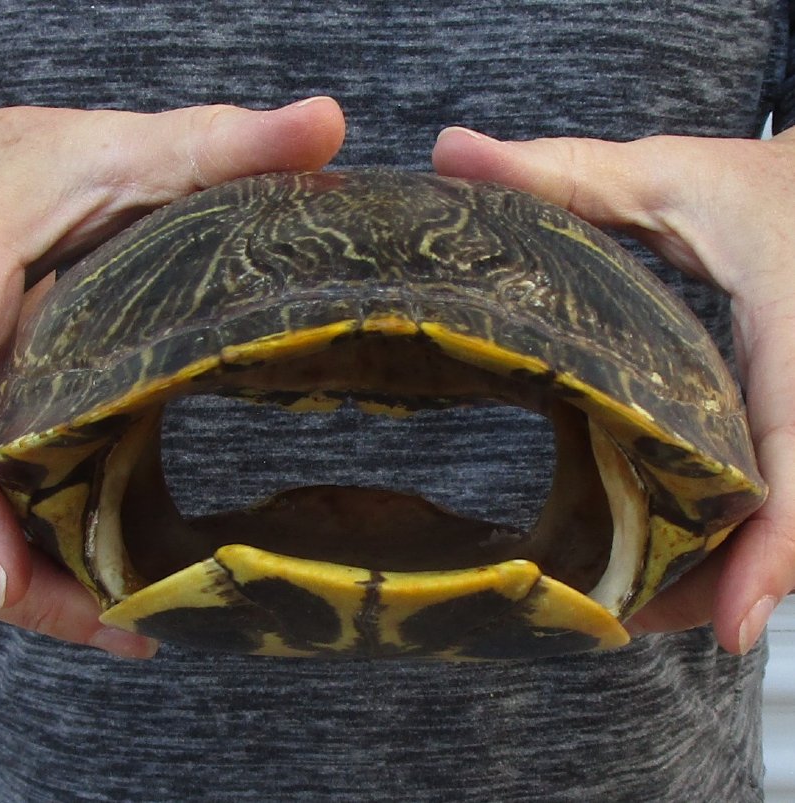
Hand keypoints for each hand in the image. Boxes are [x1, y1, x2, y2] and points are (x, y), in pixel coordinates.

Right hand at [0, 97, 344, 656]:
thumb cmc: (32, 170)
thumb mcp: (120, 153)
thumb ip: (218, 146)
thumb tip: (328, 125)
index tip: (2, 582)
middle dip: (15, 580)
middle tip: (130, 621)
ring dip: (29, 586)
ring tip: (131, 620)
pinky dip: (27, 560)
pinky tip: (102, 591)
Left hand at [433, 125, 794, 653]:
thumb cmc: (756, 191)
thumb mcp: (662, 179)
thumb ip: (561, 173)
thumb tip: (448, 152)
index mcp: (793, 338)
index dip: (772, 549)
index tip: (734, 628)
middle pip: (792, 523)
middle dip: (719, 585)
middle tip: (620, 622)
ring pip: (790, 528)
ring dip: (720, 574)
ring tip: (630, 605)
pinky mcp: (794, 427)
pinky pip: (782, 503)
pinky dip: (732, 543)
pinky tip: (672, 555)